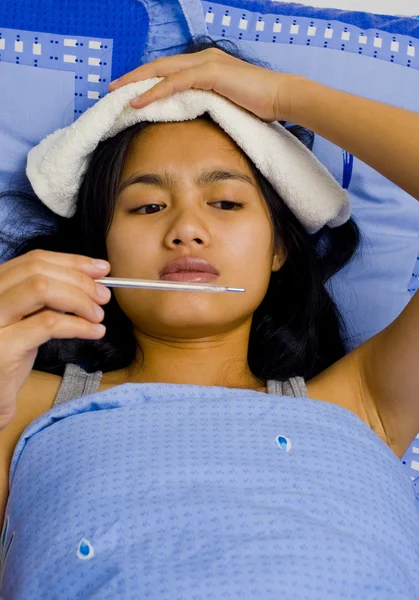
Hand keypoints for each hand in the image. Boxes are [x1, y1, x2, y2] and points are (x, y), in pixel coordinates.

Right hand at [0, 250, 110, 427]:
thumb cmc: (11, 356)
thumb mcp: (28, 319)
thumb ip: (48, 298)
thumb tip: (92, 278)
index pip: (34, 259)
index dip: (72, 261)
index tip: (101, 269)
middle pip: (39, 270)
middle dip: (79, 280)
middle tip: (104, 296)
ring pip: (41, 289)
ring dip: (79, 299)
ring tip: (98, 316)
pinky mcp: (2, 347)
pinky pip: (48, 324)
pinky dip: (79, 325)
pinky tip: (95, 332)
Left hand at [108, 47, 297, 122]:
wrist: (282, 97)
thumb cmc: (259, 105)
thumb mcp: (226, 104)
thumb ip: (207, 103)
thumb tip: (192, 117)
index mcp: (205, 64)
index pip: (168, 70)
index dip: (146, 80)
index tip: (128, 93)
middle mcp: (202, 58)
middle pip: (158, 66)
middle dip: (133, 77)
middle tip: (112, 89)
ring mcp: (206, 63)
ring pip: (162, 70)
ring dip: (137, 83)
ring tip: (117, 95)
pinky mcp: (210, 73)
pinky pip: (175, 82)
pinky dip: (155, 91)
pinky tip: (138, 102)